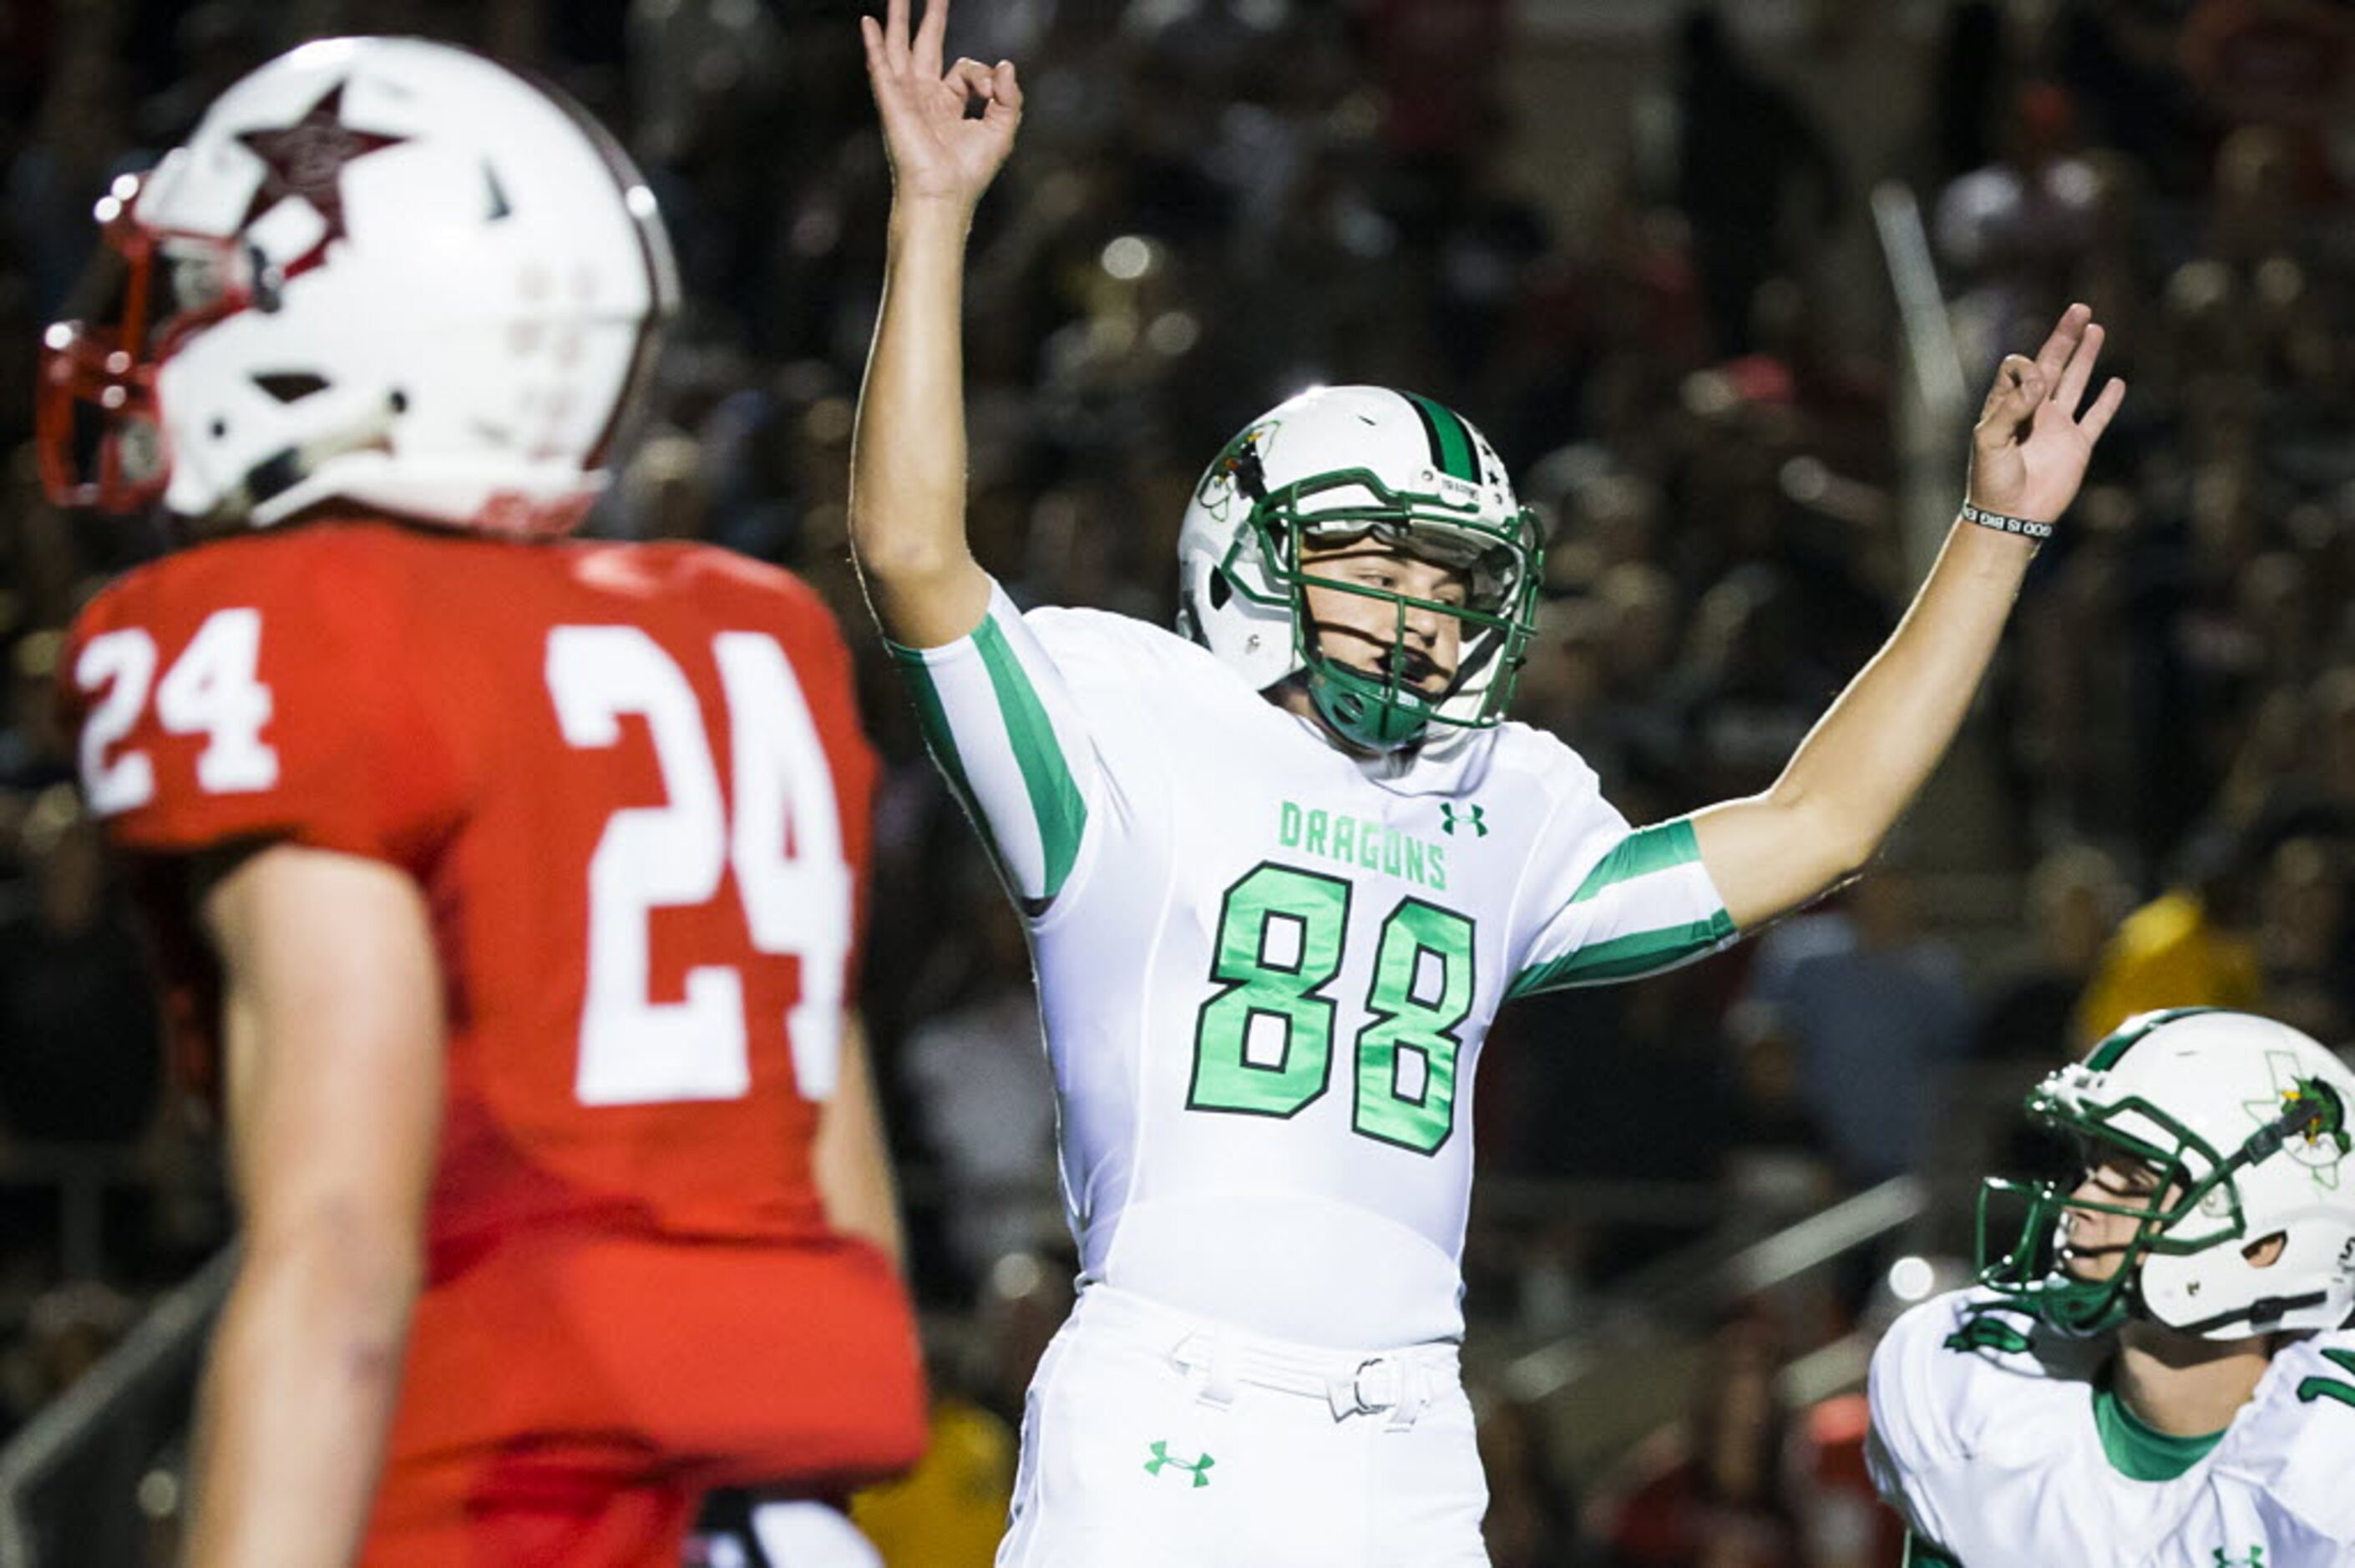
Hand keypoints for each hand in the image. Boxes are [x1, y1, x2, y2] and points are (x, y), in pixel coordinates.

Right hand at [862, 0, 1021, 211]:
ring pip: (900, 47)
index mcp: (948, 104)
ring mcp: (905, 97)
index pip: (967, 69)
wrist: (944, 194)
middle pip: (926, 46)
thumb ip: (1010, 96)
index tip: (991, 93)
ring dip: (898, 19)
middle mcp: (925, 97)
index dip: (983, 75)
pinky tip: (869, 21)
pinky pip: (880, 65)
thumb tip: (1005, 65)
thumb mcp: (1002, 129)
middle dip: (931, 18)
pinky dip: (874, 43)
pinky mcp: (892, 101)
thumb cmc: (970, 172)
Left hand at [1966, 302, 2126, 524]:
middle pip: (2052, 364)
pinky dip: (2108, 401)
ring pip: (2076, 383)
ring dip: (2086, 357)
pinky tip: (2116, 382)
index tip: (2034, 382)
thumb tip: (2039, 378)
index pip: (2020, 368)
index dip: (2028, 366)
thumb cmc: (1991, 482)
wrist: (2010, 517)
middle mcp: (2034, 411)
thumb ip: (2011, 408)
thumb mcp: (1989, 441)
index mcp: (2007, 406)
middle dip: (2065, 337)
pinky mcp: (2078, 446)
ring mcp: (2057, 427)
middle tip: (2080, 309)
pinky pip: (2096, 418)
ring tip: (2095, 328)